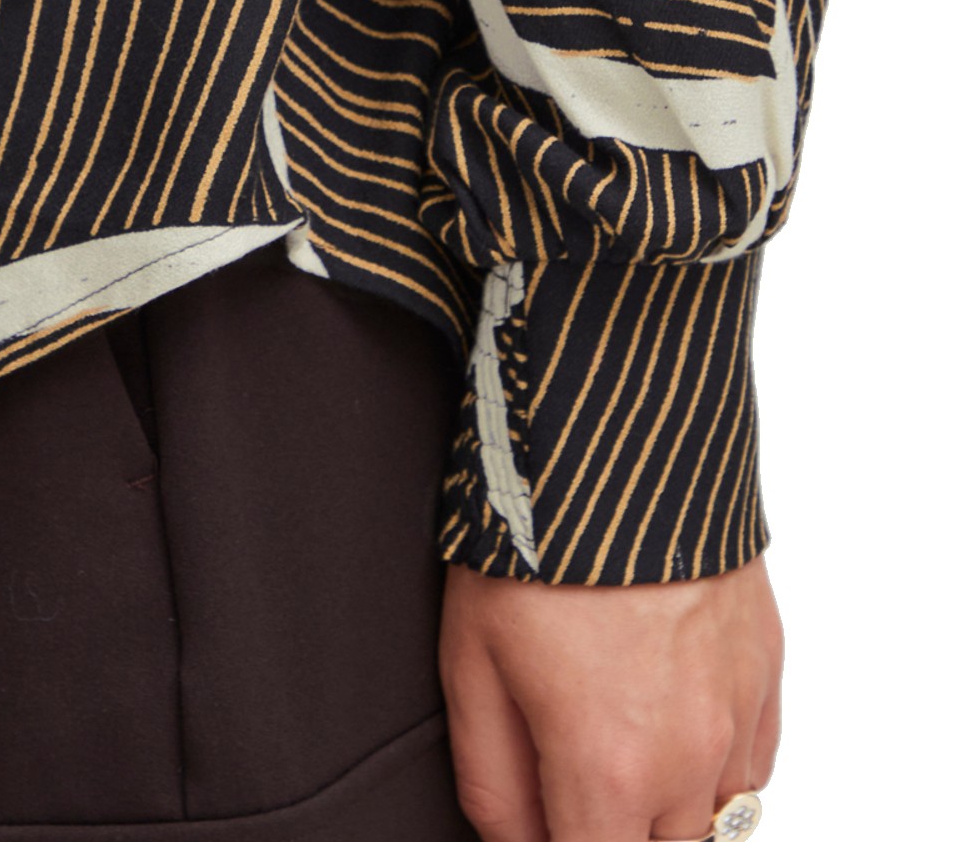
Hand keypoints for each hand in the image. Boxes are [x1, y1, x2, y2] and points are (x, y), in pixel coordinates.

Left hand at [439, 554, 781, 840]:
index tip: (548, 817)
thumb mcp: (471, 661)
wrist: (613, 437)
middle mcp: (689, 756)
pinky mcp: (767, 667)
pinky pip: (752, 764)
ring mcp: (738, 713)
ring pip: (717, 821)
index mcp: (609, 767)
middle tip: (572, 776)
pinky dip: (715, 764)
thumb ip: (492, 780)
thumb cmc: (535, 538)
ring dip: (669, 808)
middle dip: (614, 829)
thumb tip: (511, 840)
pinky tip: (666, 716)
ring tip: (617, 745)